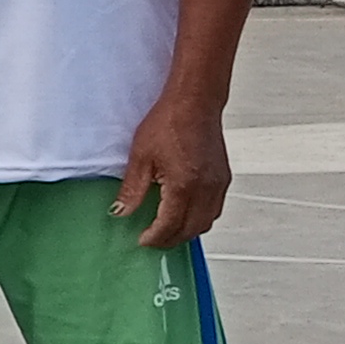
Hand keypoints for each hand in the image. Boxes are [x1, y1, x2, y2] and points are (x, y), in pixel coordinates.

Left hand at [115, 93, 230, 249]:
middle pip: (190, 230)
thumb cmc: (169, 122)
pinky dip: (199, 218)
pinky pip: (214, 209)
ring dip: (186, 231)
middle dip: (170, 240)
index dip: (155, 238)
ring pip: (206, 223)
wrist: (194, 103)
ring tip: (165, 229)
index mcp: (184, 185)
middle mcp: (206, 189)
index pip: (170, 225)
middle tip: (151, 239)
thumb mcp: (140, 157)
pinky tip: (183, 213)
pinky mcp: (223, 178)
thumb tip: (121, 211)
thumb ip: (131, 190)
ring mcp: (218, 185)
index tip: (142, 241)